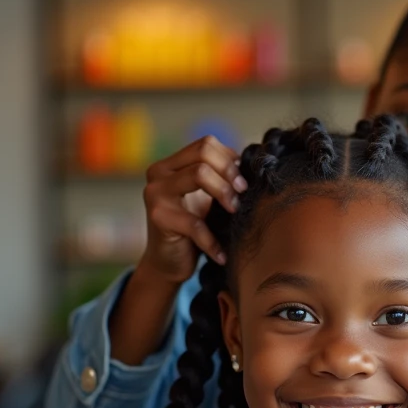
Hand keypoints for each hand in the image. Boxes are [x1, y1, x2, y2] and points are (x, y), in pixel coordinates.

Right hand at [137, 136, 247, 285]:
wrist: (168, 262)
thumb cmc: (192, 228)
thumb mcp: (206, 198)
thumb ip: (219, 177)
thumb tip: (252, 161)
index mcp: (171, 164)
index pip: (206, 144)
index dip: (229, 159)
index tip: (243, 182)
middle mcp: (159, 172)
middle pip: (203, 154)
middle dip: (229, 174)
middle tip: (242, 196)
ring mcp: (156, 192)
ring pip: (199, 174)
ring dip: (224, 194)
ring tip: (234, 214)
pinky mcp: (158, 216)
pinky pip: (195, 223)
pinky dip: (213, 242)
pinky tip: (222, 255)